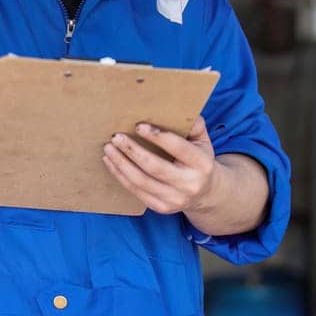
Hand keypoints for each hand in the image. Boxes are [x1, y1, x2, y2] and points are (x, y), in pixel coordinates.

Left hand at [102, 116, 217, 215]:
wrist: (206, 194)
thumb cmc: (199, 161)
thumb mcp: (202, 141)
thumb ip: (193, 125)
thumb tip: (179, 108)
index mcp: (202, 164)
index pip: (178, 148)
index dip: (157, 137)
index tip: (138, 125)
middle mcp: (189, 184)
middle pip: (155, 167)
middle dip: (132, 151)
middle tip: (116, 137)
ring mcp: (175, 199)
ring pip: (141, 181)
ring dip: (121, 163)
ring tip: (108, 148)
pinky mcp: (161, 207)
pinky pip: (136, 191)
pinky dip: (120, 175)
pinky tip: (111, 162)